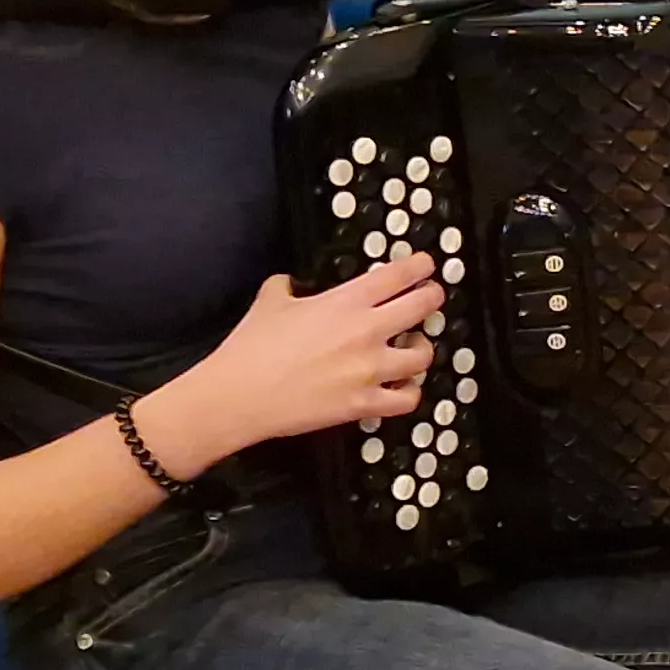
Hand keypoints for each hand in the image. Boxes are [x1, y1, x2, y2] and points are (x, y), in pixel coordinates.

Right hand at [153, 256, 442, 466]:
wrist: (238, 394)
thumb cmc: (251, 347)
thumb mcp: (269, 302)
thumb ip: (287, 287)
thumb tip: (290, 282)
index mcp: (345, 302)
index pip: (397, 275)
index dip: (419, 267)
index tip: (425, 265)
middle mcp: (366, 332)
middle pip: (422, 306)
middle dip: (432, 297)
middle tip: (431, 296)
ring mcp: (370, 370)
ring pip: (423, 355)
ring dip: (422, 348)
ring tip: (413, 345)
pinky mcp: (365, 403)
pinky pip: (408, 398)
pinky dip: (410, 391)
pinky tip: (402, 385)